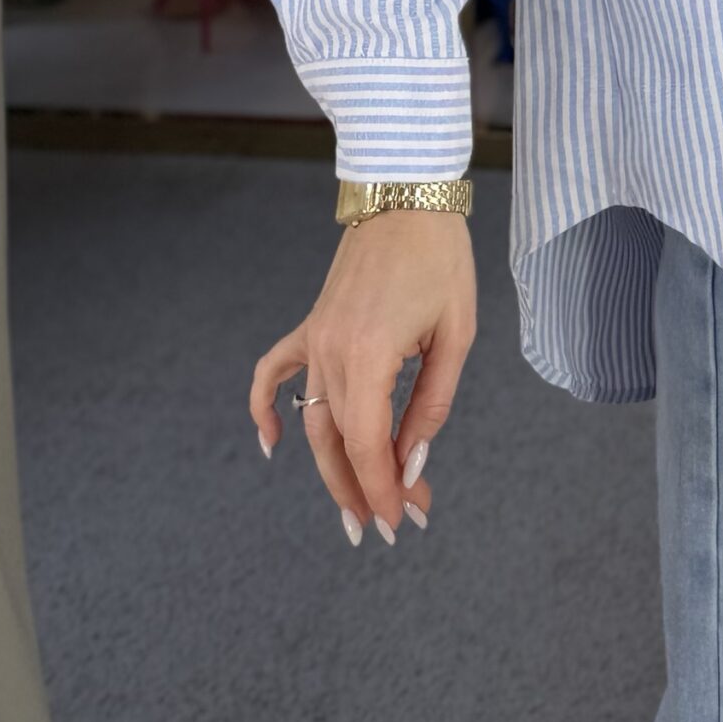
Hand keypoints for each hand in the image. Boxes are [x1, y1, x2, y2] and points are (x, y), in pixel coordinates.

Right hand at [248, 208, 475, 546]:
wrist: (408, 195)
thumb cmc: (441, 259)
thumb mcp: (455, 335)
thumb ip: (431, 404)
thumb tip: (412, 464)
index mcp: (368, 356)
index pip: (370, 446)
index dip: (385, 490)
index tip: (407, 521)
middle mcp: (330, 352)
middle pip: (340, 443)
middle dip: (366, 491)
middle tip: (394, 526)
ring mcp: (315, 337)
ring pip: (314, 421)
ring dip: (333, 469)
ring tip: (355, 510)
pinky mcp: (312, 324)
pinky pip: (274, 373)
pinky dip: (266, 408)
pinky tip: (273, 444)